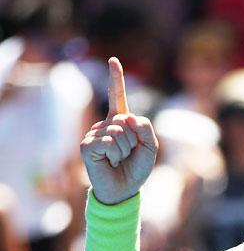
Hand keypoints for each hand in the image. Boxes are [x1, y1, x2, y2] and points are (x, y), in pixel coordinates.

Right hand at [80, 57, 157, 204]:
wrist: (124, 190)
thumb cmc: (136, 168)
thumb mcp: (150, 148)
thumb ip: (146, 129)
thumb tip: (129, 117)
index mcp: (121, 122)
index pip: (118, 97)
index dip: (116, 79)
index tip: (113, 60)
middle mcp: (106, 124)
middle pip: (126, 120)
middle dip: (134, 140)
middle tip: (128, 155)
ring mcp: (94, 133)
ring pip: (118, 132)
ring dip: (125, 149)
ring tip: (118, 159)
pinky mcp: (87, 145)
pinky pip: (108, 142)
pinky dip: (114, 154)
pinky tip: (109, 161)